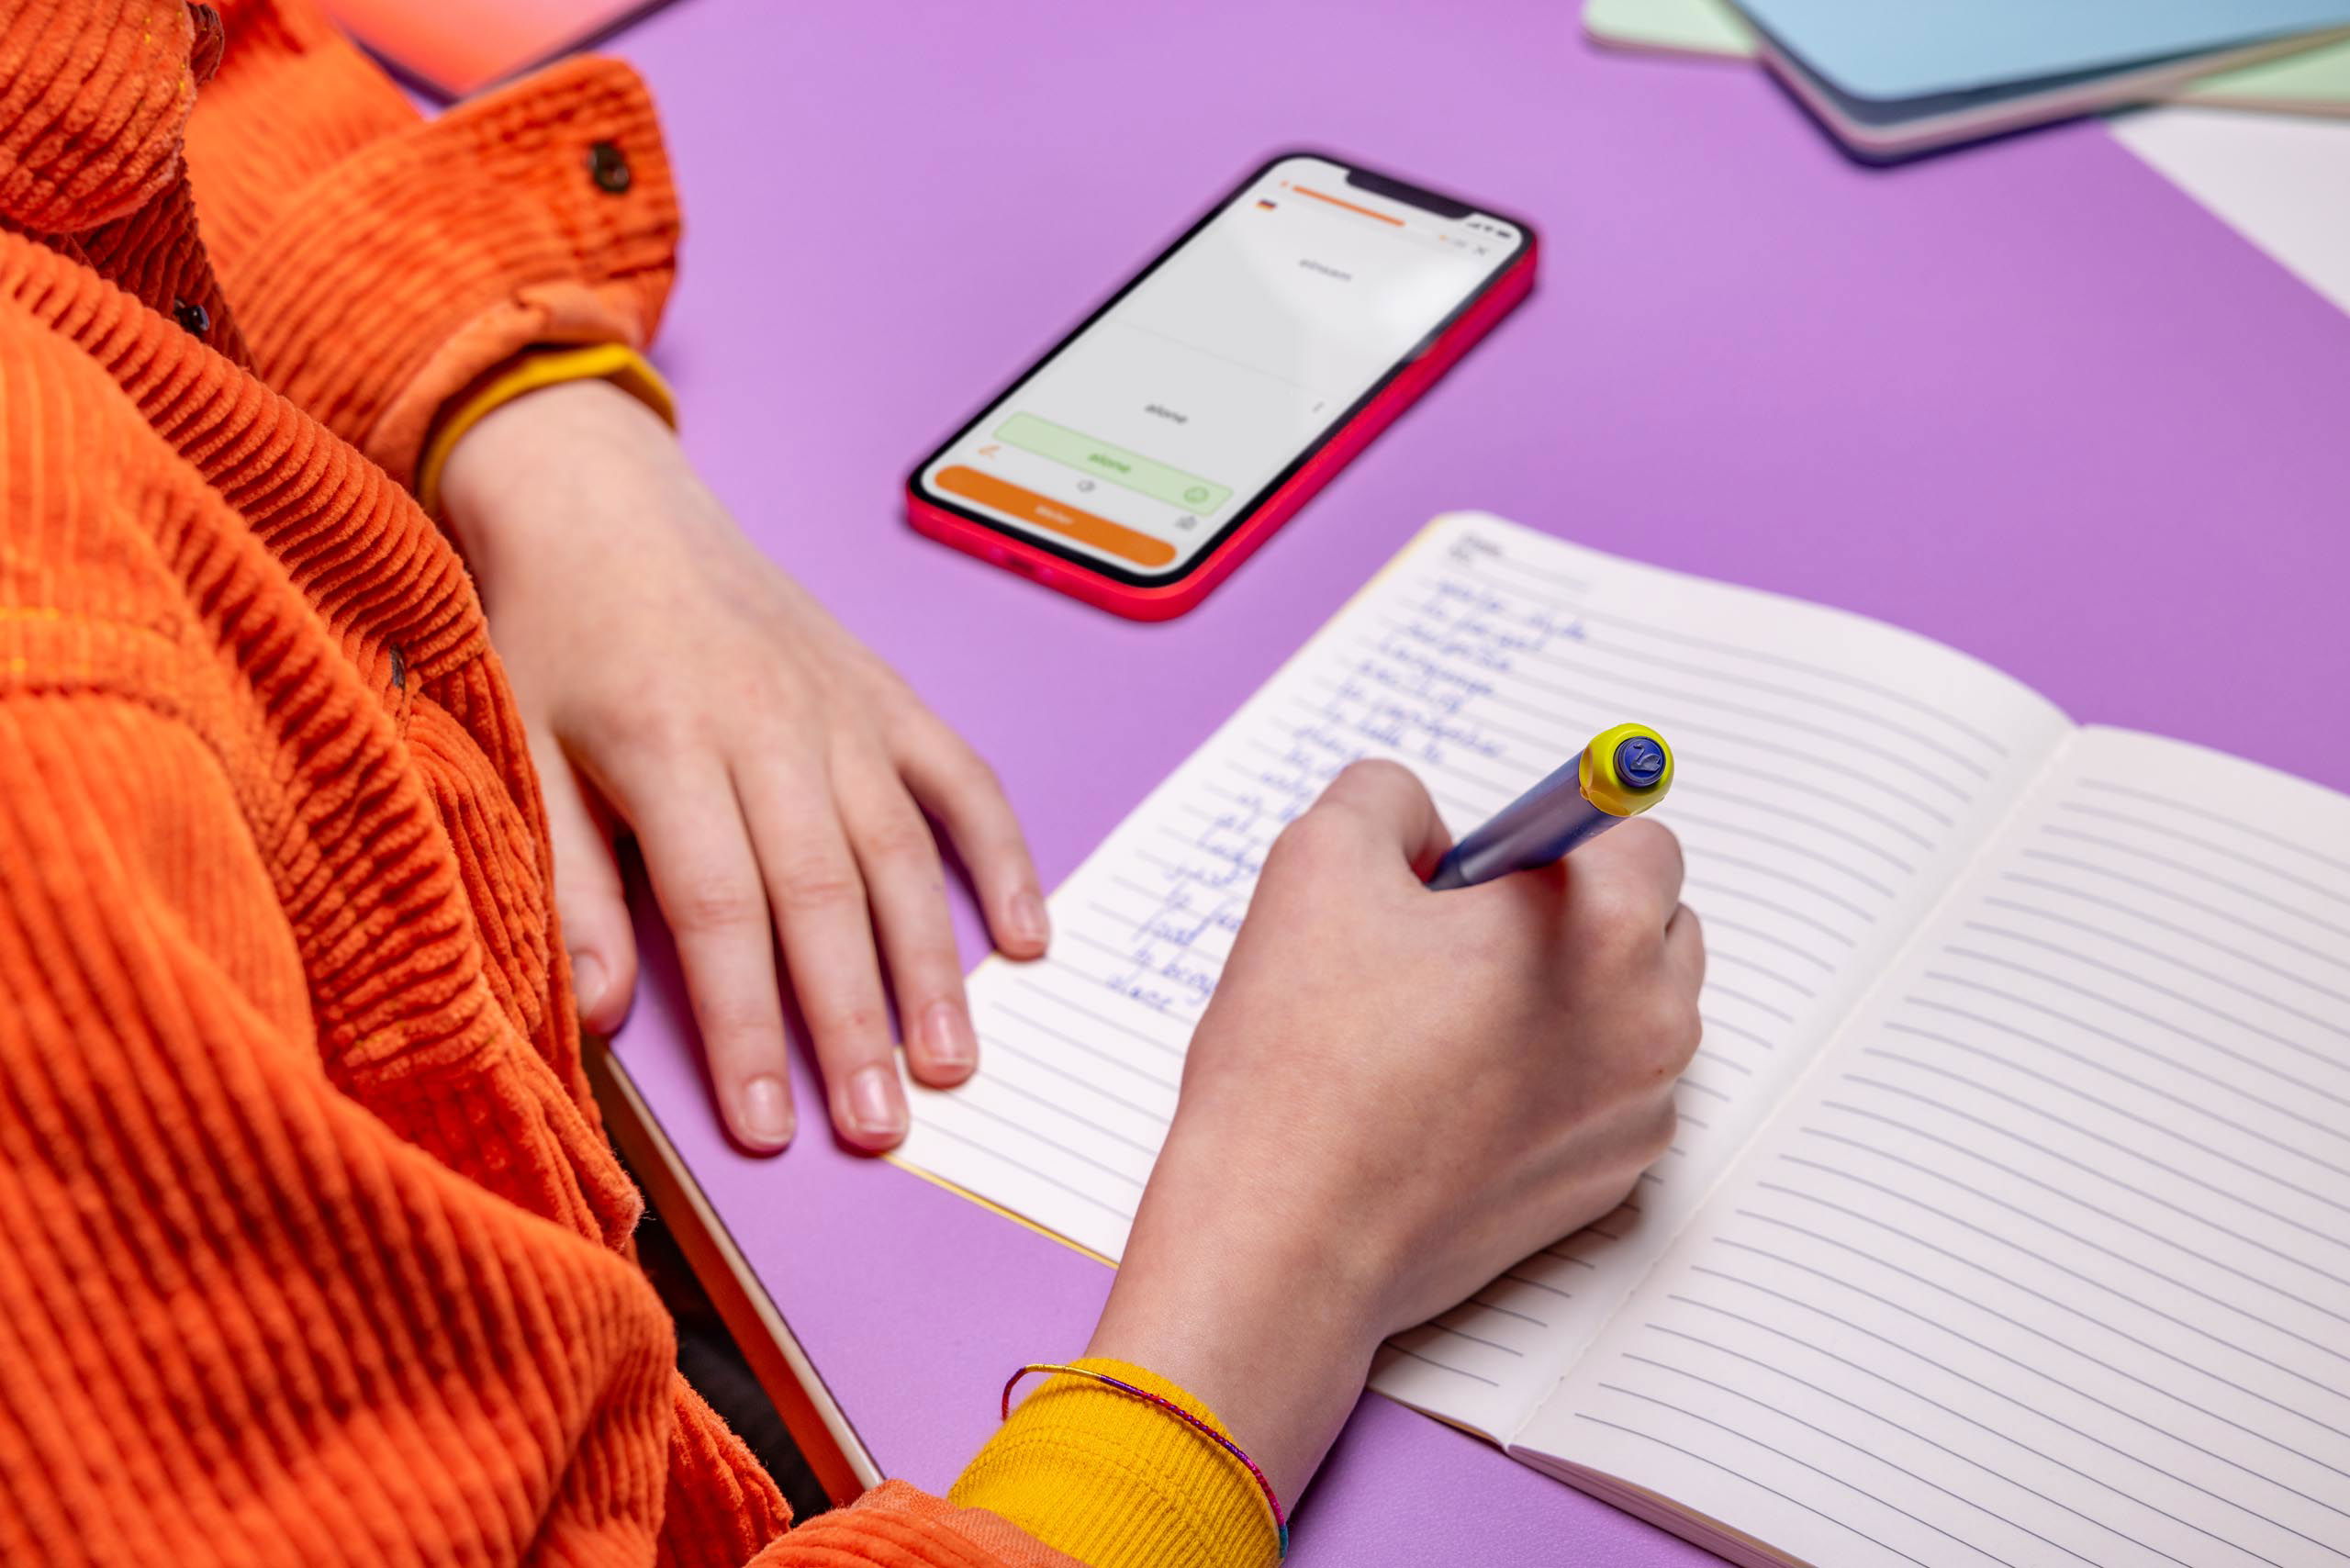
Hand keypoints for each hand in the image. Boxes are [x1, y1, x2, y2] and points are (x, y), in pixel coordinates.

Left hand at [438, 379, 1047, 1152]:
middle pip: (825, 897)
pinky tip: (1028, 936)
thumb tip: (604, 1010)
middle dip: (854, 1024)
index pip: (719, 913)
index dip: (746, 1027)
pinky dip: (1000, 855)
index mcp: (670, 746)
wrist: (602, 500)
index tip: (767, 1127)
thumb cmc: (554, 634)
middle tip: (882, 1128)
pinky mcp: (885, 694)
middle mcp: (772, 728)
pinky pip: (963, 778)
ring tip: (953, 1064)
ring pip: (902, 853)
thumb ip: (568, 882)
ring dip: (933, 965)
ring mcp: (842, 710)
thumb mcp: (518, 750)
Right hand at [1086, 760, 1702, 1498]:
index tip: (1487, 875)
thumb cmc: (1303, 1058)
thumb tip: (1429, 829)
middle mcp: (1650, 1023)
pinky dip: (1554, 1082)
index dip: (1547, 843)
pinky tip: (1453, 1098)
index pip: (1636, 836)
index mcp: (1604, 929)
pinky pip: (1606, 1098)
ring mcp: (1637, 1117)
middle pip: (1653, 923)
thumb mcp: (1318, 861)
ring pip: (1634, 1014)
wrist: (1287, 1238)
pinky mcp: (1607, 1187)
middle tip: (1455, 945)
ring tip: (1444, 1027)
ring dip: (1569, 998)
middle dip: (1572, 916)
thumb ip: (1390, 799)